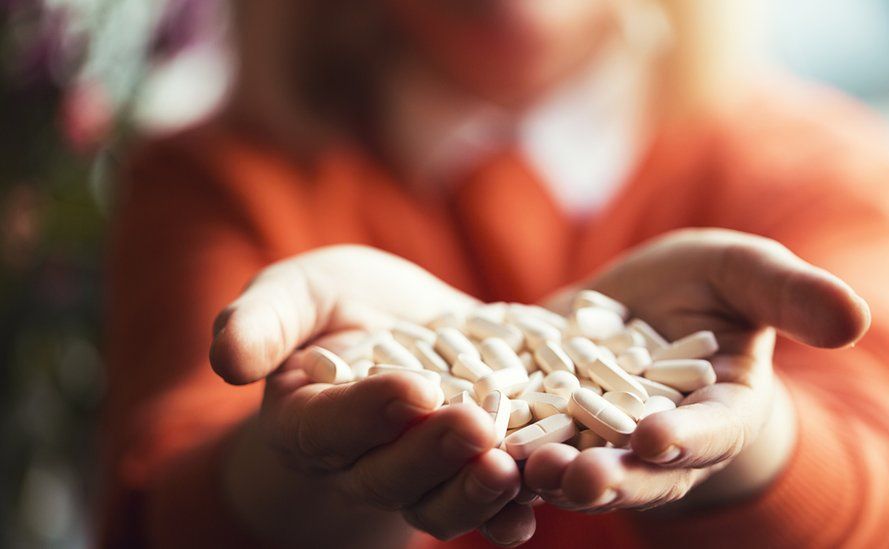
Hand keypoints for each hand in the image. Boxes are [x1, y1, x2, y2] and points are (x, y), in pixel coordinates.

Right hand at [211, 246, 534, 546]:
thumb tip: (227, 360)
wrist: (396, 327)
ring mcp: (419, 472)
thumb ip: (262, 321)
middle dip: (432, 454)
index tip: (410, 389)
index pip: (329, 426)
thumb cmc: (334, 306)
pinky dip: (514, 508)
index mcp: (308, 420)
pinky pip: (488, 502)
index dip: (367, 414)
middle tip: (473, 428)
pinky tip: (544, 496)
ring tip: (515, 471)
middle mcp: (361, 460)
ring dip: (478, 493)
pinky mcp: (469, 468)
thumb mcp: (296, 293)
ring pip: (441, 501)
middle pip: (391, 473)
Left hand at [523, 229, 869, 513]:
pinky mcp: (542, 424)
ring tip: (518, 470)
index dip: (685, 437)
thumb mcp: (744, 274)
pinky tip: (467, 446)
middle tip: (578, 477)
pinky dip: (499, 452)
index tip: (657, 435)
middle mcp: (657, 444)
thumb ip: (789, 295)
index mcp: (717, 413)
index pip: (707, 432)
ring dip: (547, 477)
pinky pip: (522, 446)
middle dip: (609, 476)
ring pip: (573, 468)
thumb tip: (856, 317)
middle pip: (636, 471)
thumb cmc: (707, 289)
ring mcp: (596, 440)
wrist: (642, 307)